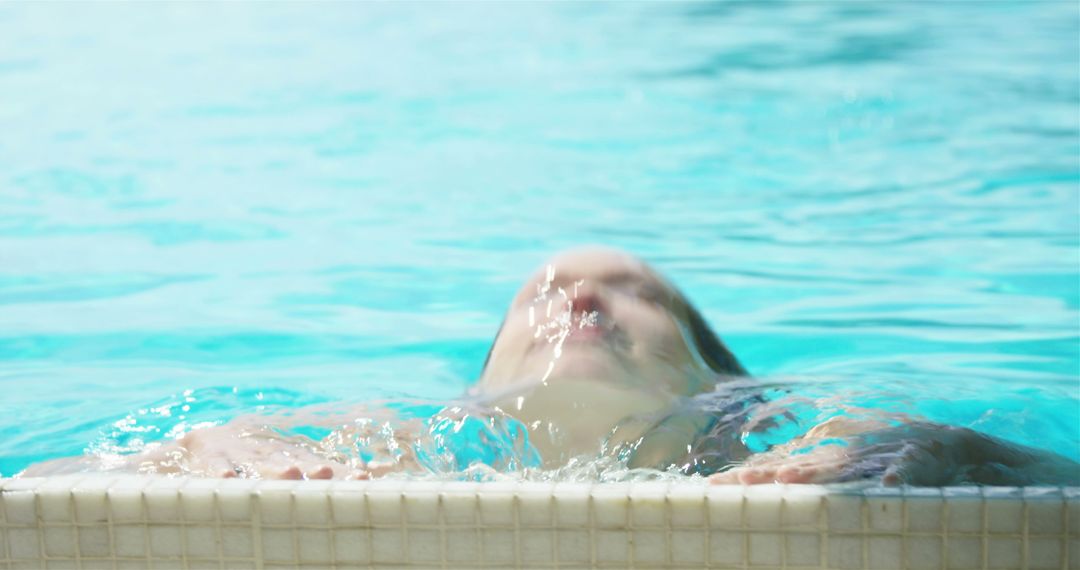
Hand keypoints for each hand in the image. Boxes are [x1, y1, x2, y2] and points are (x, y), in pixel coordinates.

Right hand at [136, 424, 369, 479]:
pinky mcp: (212, 456)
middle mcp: (273, 453)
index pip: (322, 465)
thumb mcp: (291, 462)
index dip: (341, 473)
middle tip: (328, 474)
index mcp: (294, 457)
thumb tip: (373, 474)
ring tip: (290, 474)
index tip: (363, 478)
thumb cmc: (260, 460)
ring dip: (274, 469)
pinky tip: (228, 480)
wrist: (208, 440)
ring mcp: (243, 453)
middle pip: (295, 461)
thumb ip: (328, 471)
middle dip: (312, 468)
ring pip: (260, 462)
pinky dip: (220, 473)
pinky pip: (215, 466)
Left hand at [709, 417, 1021, 485]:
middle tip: (735, 483)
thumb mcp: (847, 469)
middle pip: (798, 467)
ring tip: (784, 481)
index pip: (780, 468)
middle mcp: (846, 454)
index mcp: (829, 459)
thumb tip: (772, 483)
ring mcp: (878, 456)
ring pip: (840, 466)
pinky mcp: (916, 459)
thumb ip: (812, 474)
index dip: (748, 476)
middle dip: (765, 475)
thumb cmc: (892, 458)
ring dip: (814, 474)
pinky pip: (906, 471)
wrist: (952, 446)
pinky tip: (884, 488)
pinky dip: (896, 477)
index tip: (713, 487)